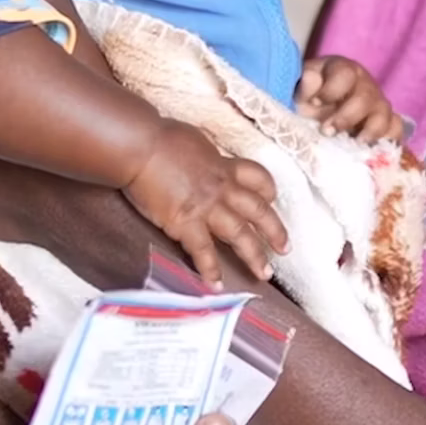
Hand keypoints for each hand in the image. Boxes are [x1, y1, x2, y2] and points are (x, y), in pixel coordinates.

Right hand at [123, 123, 285, 285]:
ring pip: (240, 235)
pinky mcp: (186, 223)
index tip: (271, 199)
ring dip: (254, 256)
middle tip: (285, 249)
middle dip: (275, 231)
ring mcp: (207, 208)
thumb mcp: (195, 141)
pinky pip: (204, 251)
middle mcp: (223, 189)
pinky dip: (210, 271)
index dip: (268, 190)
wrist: (141, 147)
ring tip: (264, 274)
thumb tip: (201, 158)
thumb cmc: (161, 137)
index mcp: (224, 167)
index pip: (257, 178)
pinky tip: (215, 286)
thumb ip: (204, 156)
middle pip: (259, 211)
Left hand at [296, 56, 406, 143]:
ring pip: (385, 114)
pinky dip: (388, 141)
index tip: (315, 104)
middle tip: (327, 132)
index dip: (332, 90)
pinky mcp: (386, 124)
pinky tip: (373, 151)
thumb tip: (309, 80)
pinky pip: (396, 131)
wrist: (317, 118)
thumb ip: (303, 85)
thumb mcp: (298, 91)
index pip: (345, 74)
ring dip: (370, 131)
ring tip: (355, 144)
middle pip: (365, 97)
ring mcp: (378, 105)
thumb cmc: (308, 101)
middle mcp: (364, 85)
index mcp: (342, 70)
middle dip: (346, 117)